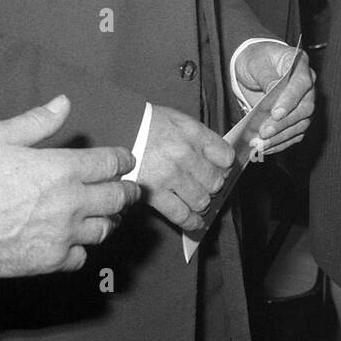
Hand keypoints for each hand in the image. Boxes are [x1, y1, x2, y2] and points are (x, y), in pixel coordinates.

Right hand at [0, 96, 139, 279]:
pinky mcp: (54, 260)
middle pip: (118, 197)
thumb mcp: (0, 137)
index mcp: (63, 169)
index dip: (123, 160)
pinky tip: (76, 241)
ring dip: (111, 219)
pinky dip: (83, 248)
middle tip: (131, 190)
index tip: (126, 161)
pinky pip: (82, 256)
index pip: (110, 163)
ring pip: (105, 228)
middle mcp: (72, 202)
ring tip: (110, 215)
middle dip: (129, 191)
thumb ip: (37, 120)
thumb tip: (64, 102)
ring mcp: (65, 234)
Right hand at [137, 105, 234, 232]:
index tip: (221, 169)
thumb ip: (200, 138)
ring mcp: (170, 175)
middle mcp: (184, 154)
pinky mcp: (155, 194)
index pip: (225, 156)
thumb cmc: (146, 124)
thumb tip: (219, 160)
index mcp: (192, 133)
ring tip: (197, 200)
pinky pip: (181, 214)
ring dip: (202, 203)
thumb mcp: (177, 120)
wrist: (115, 129)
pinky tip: (194, 221)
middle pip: (215, 181)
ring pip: (201, 200)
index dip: (225, 166)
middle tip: (205, 186)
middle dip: (212, 186)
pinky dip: (191, 221)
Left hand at [234, 41, 315, 154]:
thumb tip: (273, 92)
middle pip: (304, 108)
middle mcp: (307, 86)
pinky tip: (265, 148)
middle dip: (283, 124)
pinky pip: (294, 134)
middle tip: (263, 133)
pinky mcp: (297, 118)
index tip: (276, 114)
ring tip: (260, 144)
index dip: (290, 100)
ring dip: (280, 137)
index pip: (302, 83)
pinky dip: (280, 143)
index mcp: (299, 64)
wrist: (253, 66)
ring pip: (300, 125)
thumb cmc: (256, 59)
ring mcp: (304, 103)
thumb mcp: (256, 62)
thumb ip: (266, 76)